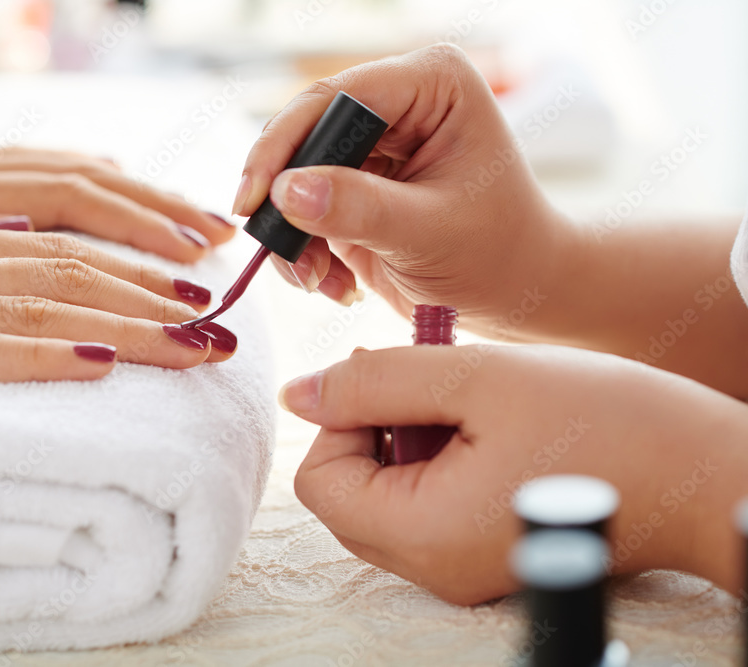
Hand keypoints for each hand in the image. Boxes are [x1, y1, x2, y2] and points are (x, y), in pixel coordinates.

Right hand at [234, 44, 571, 329]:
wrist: (514, 293)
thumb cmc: (497, 254)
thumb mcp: (431, 232)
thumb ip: (360, 209)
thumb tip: (285, 192)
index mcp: (431, 84)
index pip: (336, 99)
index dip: (284, 146)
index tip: (255, 200)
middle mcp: (397, 104)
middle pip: (304, 136)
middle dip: (286, 202)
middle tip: (282, 255)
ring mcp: (372, 146)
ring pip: (294, 178)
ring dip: (293, 237)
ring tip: (318, 282)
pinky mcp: (355, 185)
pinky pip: (303, 211)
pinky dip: (306, 252)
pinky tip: (335, 285)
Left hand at [279, 344, 747, 603]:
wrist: (703, 472)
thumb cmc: (606, 420)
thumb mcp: (475, 378)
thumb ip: (374, 383)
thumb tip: (299, 393)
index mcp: (424, 534)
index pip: (318, 478)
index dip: (344, 417)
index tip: (398, 380)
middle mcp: (434, 569)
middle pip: (347, 491)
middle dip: (376, 426)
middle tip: (438, 386)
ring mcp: (460, 569)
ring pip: (386, 495)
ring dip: (410, 437)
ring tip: (472, 404)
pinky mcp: (485, 557)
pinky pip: (427, 507)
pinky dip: (439, 459)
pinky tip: (487, 428)